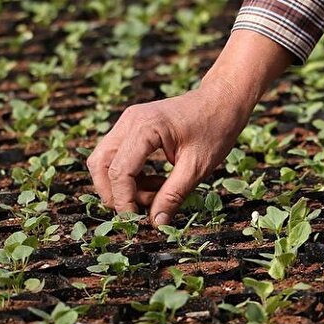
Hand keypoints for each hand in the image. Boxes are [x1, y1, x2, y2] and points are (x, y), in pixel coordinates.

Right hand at [86, 76, 251, 225]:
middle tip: (140, 210)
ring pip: (104, 160)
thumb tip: (156, 223)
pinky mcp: (132, 127)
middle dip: (114, 194)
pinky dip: (129, 175)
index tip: (137, 220)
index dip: (123, 201)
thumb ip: (173, 196)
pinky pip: (117, 155)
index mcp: (146, 127)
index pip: (119, 172)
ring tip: (154, 194)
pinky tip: (155, 182)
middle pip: (101, 165)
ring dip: (121, 185)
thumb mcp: (197, 167)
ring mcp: (128, 121)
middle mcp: (130, 121)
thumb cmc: (215, 128)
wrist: (223, 100)